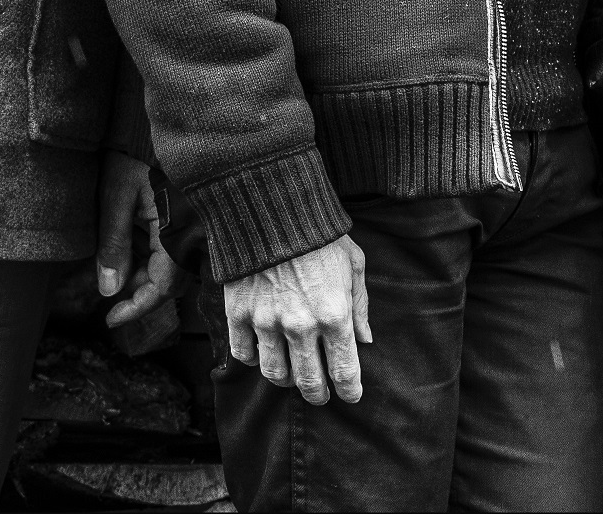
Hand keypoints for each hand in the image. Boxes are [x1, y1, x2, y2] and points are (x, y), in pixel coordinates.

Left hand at [95, 151, 180, 329]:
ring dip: (141, 274)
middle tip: (106, 295)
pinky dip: (148, 256)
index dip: (136, 308)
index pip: (162, 288)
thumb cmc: (135, 154)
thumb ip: (113, 244)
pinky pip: (169, 249)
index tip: (110, 319)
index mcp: (178, 231)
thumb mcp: (116, 197)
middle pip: (168, 282)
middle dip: (137, 292)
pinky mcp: (184, 219)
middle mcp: (191, 234)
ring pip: (168, 268)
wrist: (150, 124)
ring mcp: (190, 227)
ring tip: (113, 266)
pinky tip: (128, 247)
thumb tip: (108, 291)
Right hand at [221, 234, 368, 406]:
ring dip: (286, 379)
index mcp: (335, 315)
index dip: (350, 391)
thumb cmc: (319, 235)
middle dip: (318, 394)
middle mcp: (301, 325)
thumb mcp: (353, 264)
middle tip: (320, 395)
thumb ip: (360, 306)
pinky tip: (262, 350)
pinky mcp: (238, 313)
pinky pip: (243, 354)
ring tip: (291, 374)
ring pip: (274, 374)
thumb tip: (364, 340)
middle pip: (309, 382)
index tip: (350, 396)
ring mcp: (266, 321)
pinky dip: (253, 358)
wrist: (272, 206)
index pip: (345, 372)